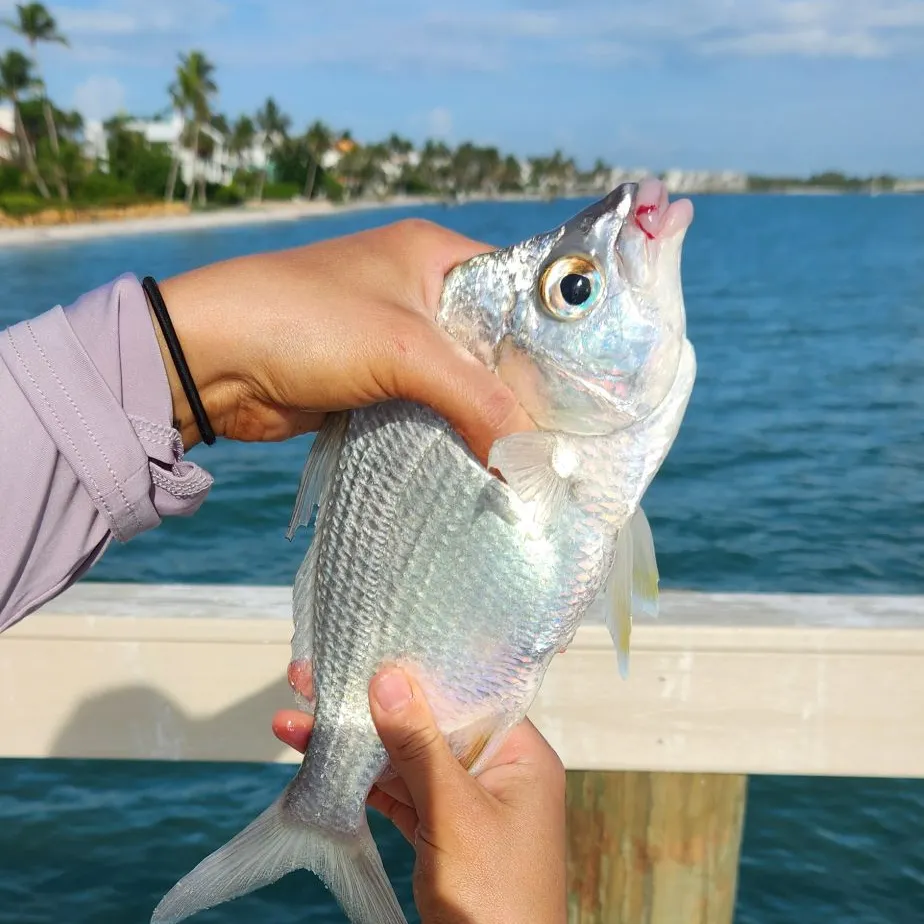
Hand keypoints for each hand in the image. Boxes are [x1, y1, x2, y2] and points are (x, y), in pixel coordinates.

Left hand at [151, 219, 532, 461]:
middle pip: (492, 345)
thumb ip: (476, 398)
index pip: (517, 295)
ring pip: (461, 381)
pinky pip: (428, 407)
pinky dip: (449, 431)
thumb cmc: (306, 322)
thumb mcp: (403, 351)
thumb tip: (528, 460)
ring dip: (483, 417)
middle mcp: (420, 292)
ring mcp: (395, 339)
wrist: (209, 360)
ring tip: (529, 459)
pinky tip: (480, 461)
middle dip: (518, 390)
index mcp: (435, 255)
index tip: (584, 394)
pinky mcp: (373, 381)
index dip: (549, 344)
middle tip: (559, 438)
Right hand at [273, 666, 566, 923]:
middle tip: (312, 677)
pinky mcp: (439, 830)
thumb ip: (420, 746)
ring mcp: (465, 801)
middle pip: (426, 721)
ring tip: (295, 716)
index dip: (416, 668)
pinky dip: (359, 781)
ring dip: (353, 742)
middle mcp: (495, 769)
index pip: (466, 692)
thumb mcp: (454, 814)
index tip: (369, 645)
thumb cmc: (495, 901)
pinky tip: (318, 761)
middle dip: (369, 704)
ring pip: (404, 757)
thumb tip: (389, 679)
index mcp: (520, 753)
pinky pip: (397, 793)